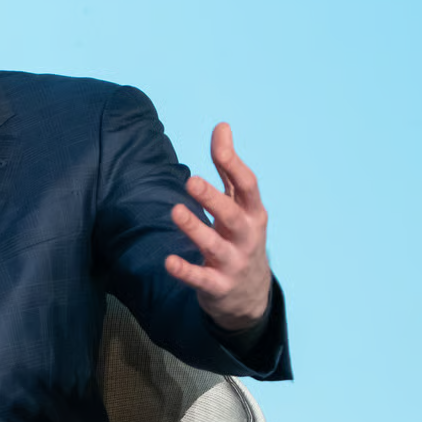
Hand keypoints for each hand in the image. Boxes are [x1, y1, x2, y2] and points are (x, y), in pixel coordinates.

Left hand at [165, 123, 272, 330]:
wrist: (250, 295)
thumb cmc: (240, 237)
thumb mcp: (240, 204)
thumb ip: (228, 167)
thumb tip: (222, 126)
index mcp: (252, 213)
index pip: (247, 187)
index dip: (233, 165)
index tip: (219, 143)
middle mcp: (246, 237)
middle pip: (232, 216)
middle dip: (212, 199)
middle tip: (191, 180)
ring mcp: (233, 263)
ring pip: (214, 246)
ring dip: (195, 229)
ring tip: (175, 210)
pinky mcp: (218, 286)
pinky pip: (201, 279)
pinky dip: (186, 270)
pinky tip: (169, 261)